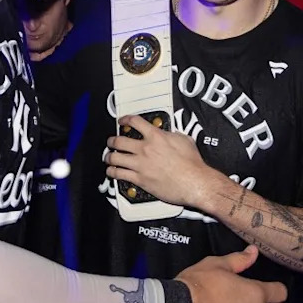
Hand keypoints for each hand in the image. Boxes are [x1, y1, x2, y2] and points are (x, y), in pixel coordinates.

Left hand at [106, 115, 221, 207]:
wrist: (194, 182)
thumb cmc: (192, 164)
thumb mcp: (184, 140)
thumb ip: (172, 135)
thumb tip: (169, 134)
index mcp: (156, 136)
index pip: (135, 122)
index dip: (125, 120)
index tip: (122, 121)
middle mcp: (145, 149)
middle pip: (119, 141)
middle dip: (112, 141)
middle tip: (111, 141)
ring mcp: (140, 165)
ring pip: (115, 158)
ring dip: (109, 157)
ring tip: (108, 157)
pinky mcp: (140, 180)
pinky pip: (119, 175)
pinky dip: (112, 172)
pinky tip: (112, 172)